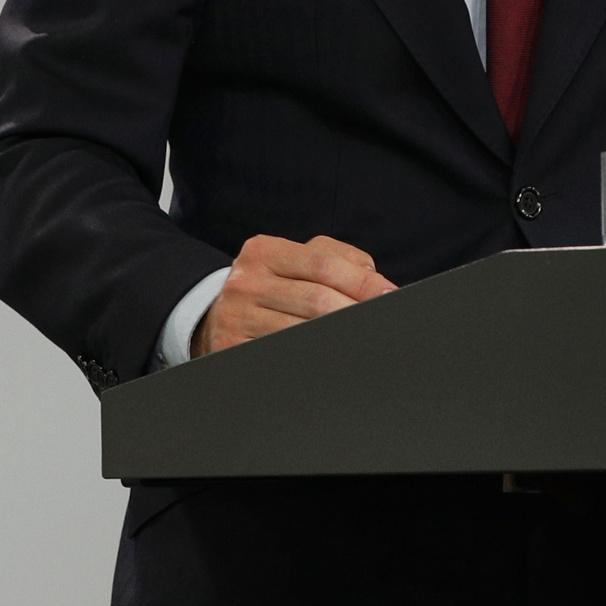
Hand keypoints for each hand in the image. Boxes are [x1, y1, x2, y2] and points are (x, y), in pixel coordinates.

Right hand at [192, 234, 397, 356]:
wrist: (215, 317)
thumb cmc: (273, 286)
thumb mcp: (297, 261)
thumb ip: (339, 260)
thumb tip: (378, 284)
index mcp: (264, 251)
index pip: (324, 265)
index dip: (363, 282)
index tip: (390, 295)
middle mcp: (245, 281)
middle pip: (317, 301)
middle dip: (355, 312)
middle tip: (382, 321)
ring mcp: (235, 317)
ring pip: (303, 331)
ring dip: (339, 336)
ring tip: (364, 338)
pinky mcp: (232, 348)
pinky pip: (283, 352)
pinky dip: (313, 354)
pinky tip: (333, 354)